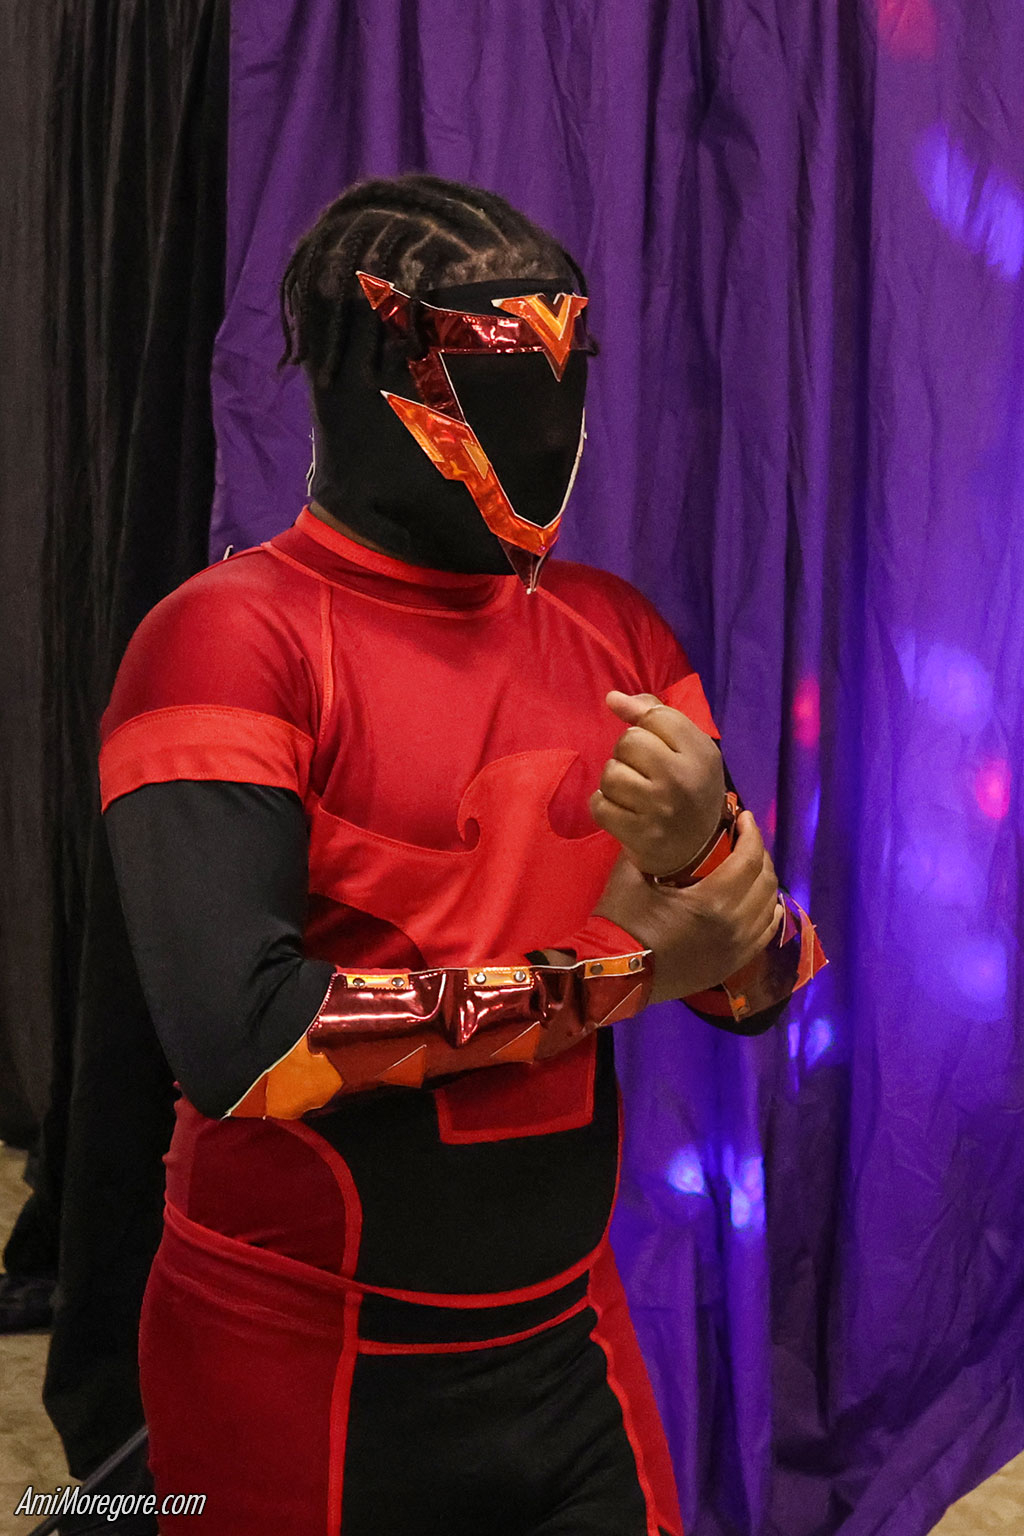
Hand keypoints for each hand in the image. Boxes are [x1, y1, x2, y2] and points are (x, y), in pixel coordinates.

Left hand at [589, 690, 726, 877]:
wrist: (698, 852)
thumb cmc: (689, 790)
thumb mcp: (689, 750)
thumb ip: (655, 715)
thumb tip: (612, 698)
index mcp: (701, 753)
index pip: (656, 715)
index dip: (643, 724)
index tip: (651, 742)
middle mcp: (682, 778)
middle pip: (629, 741)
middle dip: (627, 754)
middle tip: (642, 772)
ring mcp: (659, 808)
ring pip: (610, 773)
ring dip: (614, 781)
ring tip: (632, 793)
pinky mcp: (638, 834)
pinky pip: (599, 804)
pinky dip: (604, 806)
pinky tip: (622, 811)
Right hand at [592, 811, 782, 1003]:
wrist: (616, 976)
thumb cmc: (622, 925)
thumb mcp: (630, 878)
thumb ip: (648, 850)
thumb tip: (658, 829)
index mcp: (711, 901)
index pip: (748, 859)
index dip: (751, 834)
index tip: (743, 816)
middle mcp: (733, 925)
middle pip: (764, 881)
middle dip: (759, 853)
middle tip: (745, 838)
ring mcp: (736, 948)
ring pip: (770, 908)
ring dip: (765, 882)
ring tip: (752, 866)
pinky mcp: (732, 964)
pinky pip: (765, 934)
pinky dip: (770, 914)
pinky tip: (767, 903)